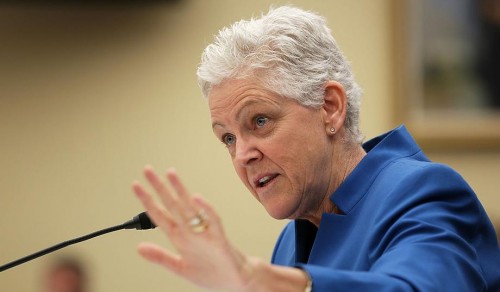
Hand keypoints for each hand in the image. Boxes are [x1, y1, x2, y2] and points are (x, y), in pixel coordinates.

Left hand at [132, 166, 254, 289]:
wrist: (236, 281)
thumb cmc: (211, 273)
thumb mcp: (180, 268)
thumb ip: (160, 257)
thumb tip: (139, 248)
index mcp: (179, 238)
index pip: (159, 215)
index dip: (147, 201)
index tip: (136, 186)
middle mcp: (190, 231)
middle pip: (172, 205)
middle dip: (159, 187)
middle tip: (148, 170)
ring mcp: (204, 232)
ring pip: (190, 207)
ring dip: (180, 190)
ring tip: (170, 174)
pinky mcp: (219, 238)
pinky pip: (212, 220)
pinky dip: (205, 209)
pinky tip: (196, 198)